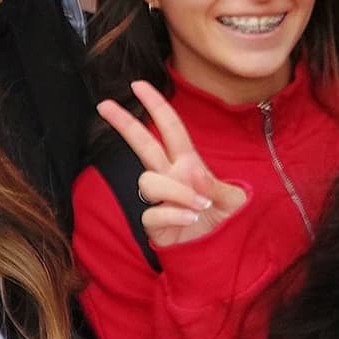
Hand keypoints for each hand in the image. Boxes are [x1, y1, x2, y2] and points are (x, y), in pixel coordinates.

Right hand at [97, 80, 247, 248]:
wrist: (220, 253)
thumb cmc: (226, 221)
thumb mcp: (234, 199)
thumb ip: (217, 187)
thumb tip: (194, 181)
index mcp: (189, 164)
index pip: (170, 129)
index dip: (156, 105)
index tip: (138, 85)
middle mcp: (170, 177)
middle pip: (143, 144)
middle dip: (124, 123)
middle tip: (105, 104)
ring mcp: (159, 200)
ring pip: (149, 182)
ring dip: (175, 191)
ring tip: (198, 206)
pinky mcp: (153, 224)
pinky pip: (153, 212)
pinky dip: (174, 214)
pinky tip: (190, 219)